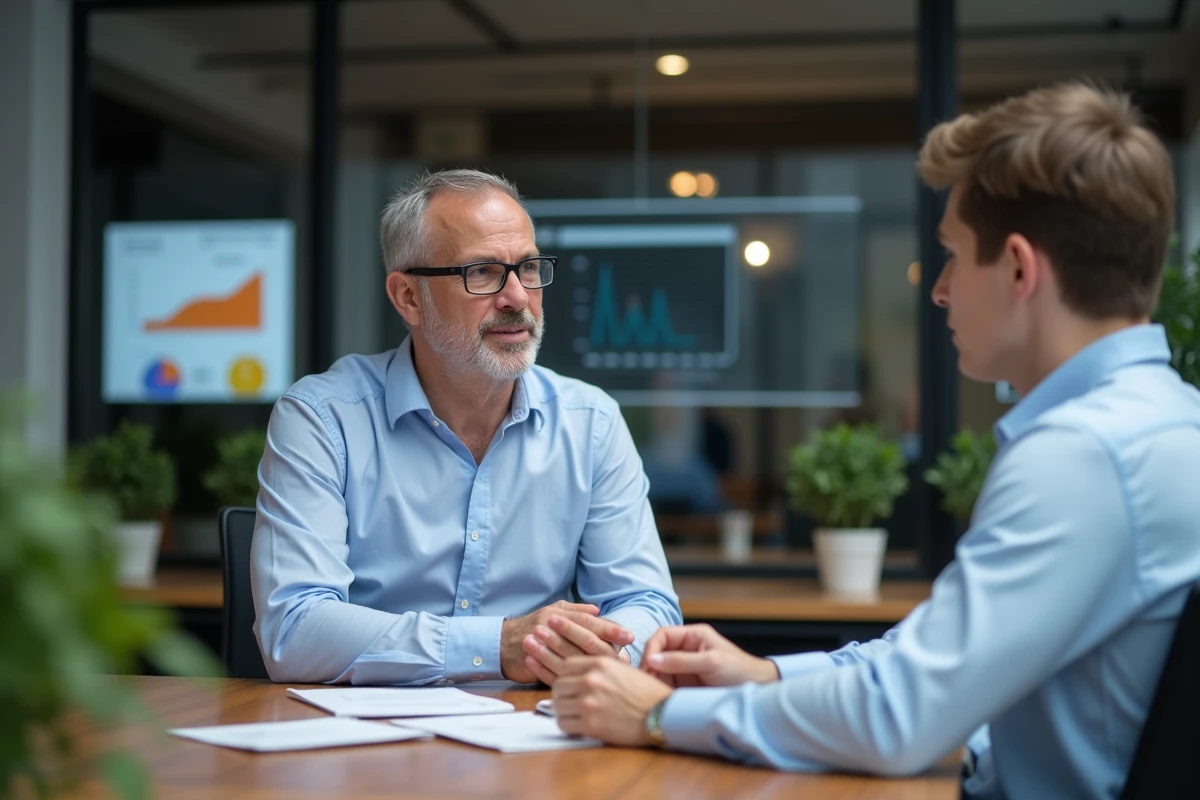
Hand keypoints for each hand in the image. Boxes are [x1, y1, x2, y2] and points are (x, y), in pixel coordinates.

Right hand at [501, 601, 632, 683]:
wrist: (500, 644)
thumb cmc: (531, 627)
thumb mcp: (552, 612)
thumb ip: (575, 611)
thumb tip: (597, 610)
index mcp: (559, 615)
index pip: (589, 621)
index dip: (609, 628)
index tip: (628, 635)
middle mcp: (552, 629)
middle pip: (585, 637)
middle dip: (607, 645)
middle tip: (627, 653)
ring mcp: (545, 647)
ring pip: (575, 655)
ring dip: (595, 662)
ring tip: (615, 668)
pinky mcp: (538, 666)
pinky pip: (559, 672)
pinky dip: (576, 676)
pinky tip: (590, 680)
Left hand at [552, 656, 672, 746]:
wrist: (663, 715)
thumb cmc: (648, 694)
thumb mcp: (624, 669)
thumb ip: (601, 668)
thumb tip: (581, 674)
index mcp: (600, 663)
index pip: (565, 666)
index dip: (565, 677)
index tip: (569, 685)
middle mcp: (591, 680)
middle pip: (558, 686)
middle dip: (562, 696)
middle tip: (570, 703)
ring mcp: (589, 702)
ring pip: (557, 706)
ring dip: (564, 712)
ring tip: (574, 716)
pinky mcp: (590, 724)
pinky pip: (564, 724)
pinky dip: (568, 727)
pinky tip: (578, 727)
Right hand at [642, 623, 779, 686]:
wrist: (758, 691)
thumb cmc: (740, 671)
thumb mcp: (711, 663)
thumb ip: (681, 661)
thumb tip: (651, 659)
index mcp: (693, 636)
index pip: (662, 636)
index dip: (651, 649)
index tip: (647, 666)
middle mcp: (686, 649)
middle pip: (658, 654)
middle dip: (650, 667)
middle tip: (646, 683)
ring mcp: (686, 668)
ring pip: (660, 671)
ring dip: (655, 681)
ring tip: (654, 693)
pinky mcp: (686, 685)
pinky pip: (667, 685)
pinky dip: (661, 691)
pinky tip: (661, 698)